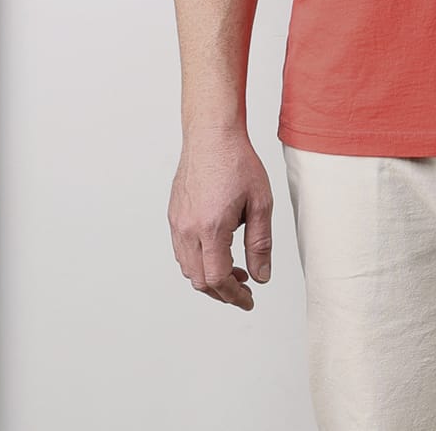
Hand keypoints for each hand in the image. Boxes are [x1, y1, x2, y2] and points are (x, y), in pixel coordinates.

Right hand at [168, 130, 273, 310]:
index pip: (217, 279)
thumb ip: (260, 244)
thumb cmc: (237, 162)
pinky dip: (198, 260)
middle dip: (222, 291)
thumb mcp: (260, 203)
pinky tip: (217, 251)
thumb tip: (261, 276)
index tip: (248, 300)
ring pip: (187, 267)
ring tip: (235, 271)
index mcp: (210, 228)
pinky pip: (181, 250)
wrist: (212, 134)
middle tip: (244, 290)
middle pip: (199, 280)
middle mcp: (187, 229)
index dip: (234, 295)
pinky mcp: (174, 214)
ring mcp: (177, 222)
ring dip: (209, 277)